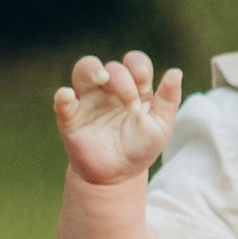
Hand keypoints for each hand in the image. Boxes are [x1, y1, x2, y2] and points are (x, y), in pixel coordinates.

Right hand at [55, 50, 181, 183]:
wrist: (118, 176)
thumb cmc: (140, 147)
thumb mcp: (161, 126)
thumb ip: (169, 100)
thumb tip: (175, 72)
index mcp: (133, 87)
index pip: (134, 62)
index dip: (139, 67)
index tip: (144, 88)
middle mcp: (109, 90)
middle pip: (111, 66)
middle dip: (122, 80)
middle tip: (131, 104)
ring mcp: (89, 101)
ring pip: (84, 70)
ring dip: (92, 70)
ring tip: (101, 78)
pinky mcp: (70, 119)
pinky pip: (62, 102)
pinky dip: (62, 96)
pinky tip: (67, 96)